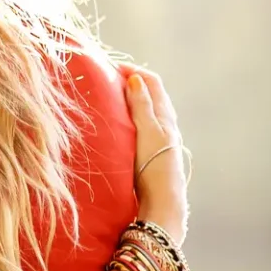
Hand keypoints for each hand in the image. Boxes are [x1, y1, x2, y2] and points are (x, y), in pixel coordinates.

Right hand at [124, 67, 186, 244]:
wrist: (162, 203)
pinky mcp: (150, 153)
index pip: (151, 82)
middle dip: (129, 82)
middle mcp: (165, 125)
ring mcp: (159, 140)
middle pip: (149, 94)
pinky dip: (128, 117)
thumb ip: (141, 105)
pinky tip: (116, 126)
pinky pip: (140, 126)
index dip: (133, 71)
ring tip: (107, 98)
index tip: (110, 67)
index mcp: (165, 116)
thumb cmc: (154, 166)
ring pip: (145, 111)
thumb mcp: (147, 131)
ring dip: (129, 100)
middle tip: (105, 78)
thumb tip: (136, 78)